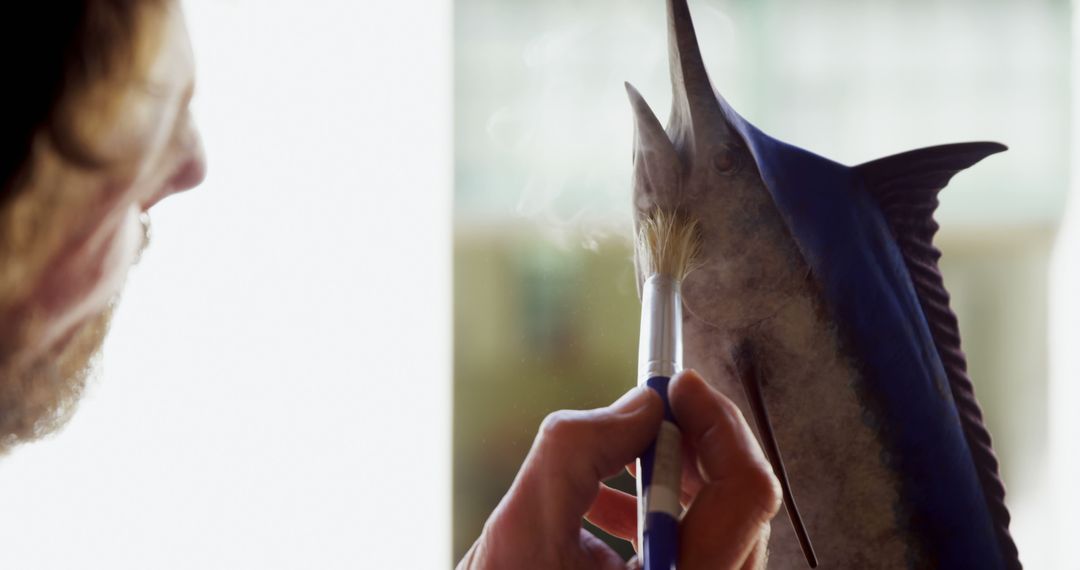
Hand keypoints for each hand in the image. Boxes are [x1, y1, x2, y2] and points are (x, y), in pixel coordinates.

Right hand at [457, 369, 781, 569]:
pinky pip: (692, 547)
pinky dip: (656, 509)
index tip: (679, 386)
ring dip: (674, 474)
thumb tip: (644, 405)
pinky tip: (604, 496)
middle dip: (696, 442)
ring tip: (622, 451)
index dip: (719, 425)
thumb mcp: (524, 528)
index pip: (745, 495)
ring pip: (719, 524)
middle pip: (740, 505)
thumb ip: (580, 450)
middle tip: (653, 407)